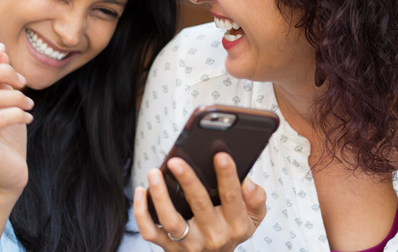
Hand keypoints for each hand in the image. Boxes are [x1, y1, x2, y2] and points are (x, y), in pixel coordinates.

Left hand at [133, 153, 266, 250]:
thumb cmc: (232, 229)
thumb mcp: (254, 217)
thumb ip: (256, 198)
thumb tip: (247, 182)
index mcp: (235, 224)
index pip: (232, 197)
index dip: (227, 175)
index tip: (220, 155)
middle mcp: (213, 235)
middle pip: (199, 206)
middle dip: (188, 181)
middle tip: (176, 160)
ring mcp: (189, 243)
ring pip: (171, 220)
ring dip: (160, 196)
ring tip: (154, 173)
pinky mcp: (168, 247)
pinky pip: (150, 231)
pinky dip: (141, 213)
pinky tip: (141, 191)